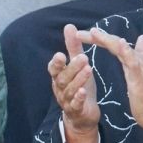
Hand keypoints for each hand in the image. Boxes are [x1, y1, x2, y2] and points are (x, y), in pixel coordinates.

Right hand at [47, 24, 100, 142]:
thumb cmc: (79, 87)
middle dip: (72, 68)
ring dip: (78, 80)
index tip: (61, 54)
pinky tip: (84, 92)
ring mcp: (66, 101)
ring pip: (69, 90)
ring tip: (88, 70)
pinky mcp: (76, 111)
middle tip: (83, 57)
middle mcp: (59, 88)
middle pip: (62, 78)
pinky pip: (75, 105)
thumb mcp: (77, 66)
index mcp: (59, 77)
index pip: (53, 69)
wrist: (82, 116)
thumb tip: (69, 26)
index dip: (56, 62)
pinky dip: (78, 98)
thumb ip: (73, 47)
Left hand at [81, 26, 142, 140]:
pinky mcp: (140, 77)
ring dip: (107, 39)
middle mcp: (137, 60)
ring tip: (93, 32)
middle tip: (78, 33)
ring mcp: (139, 67)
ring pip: (121, 48)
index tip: (84, 35)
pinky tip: (119, 43)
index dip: (100, 38)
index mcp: (133, 61)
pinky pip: (132, 61)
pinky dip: (126, 51)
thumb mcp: (139, 75)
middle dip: (97, 36)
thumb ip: (139, 57)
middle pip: (115, 43)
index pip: (115, 45)